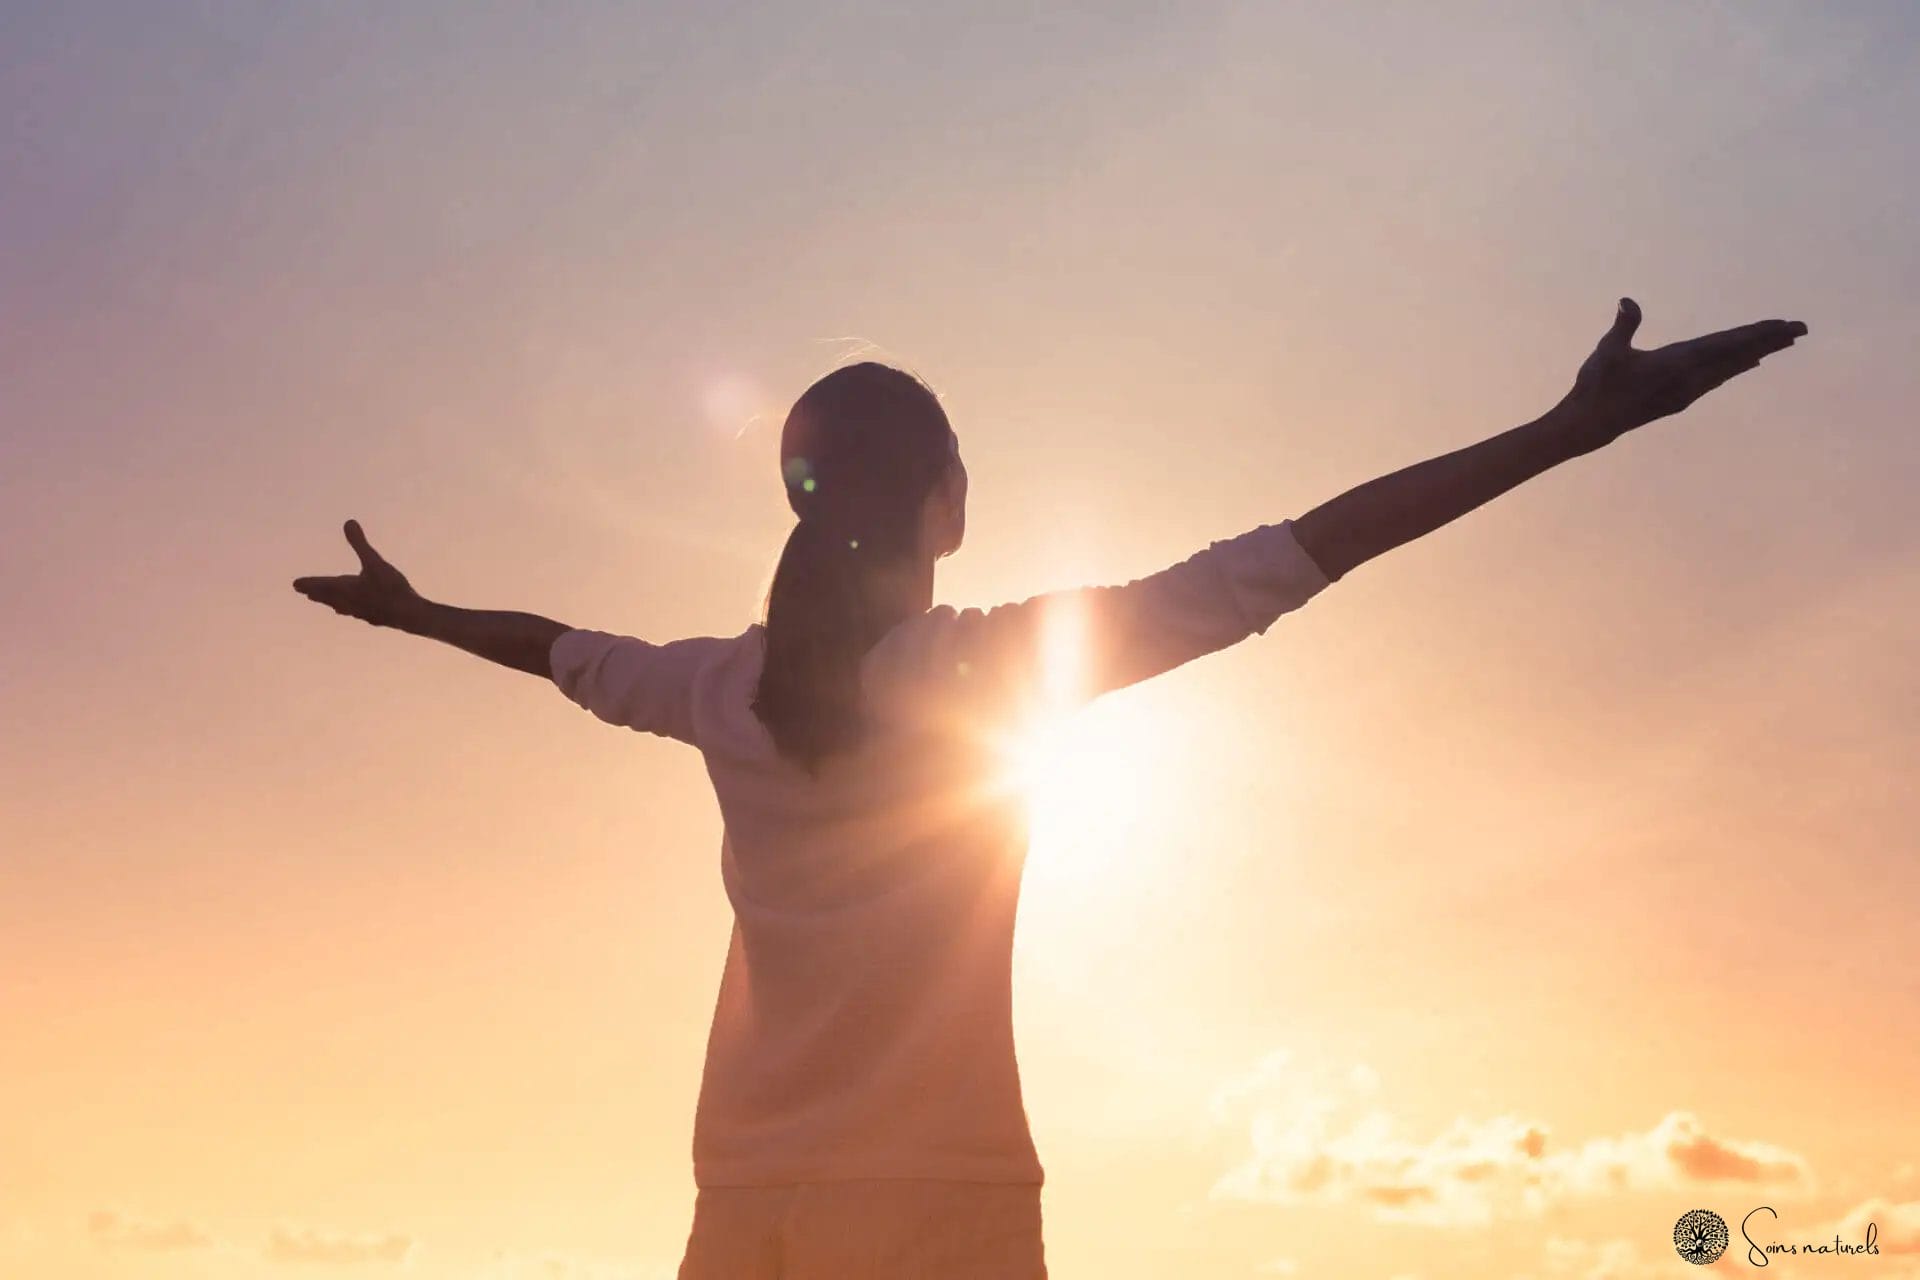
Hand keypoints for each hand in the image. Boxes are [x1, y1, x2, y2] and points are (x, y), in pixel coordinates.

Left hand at [293, 520, 424, 630]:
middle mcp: (348, 602)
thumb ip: (360, 543)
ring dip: (333, 603)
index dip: (309, 583)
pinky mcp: (373, 617)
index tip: (295, 584)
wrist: (409, 614)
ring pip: (342, 607)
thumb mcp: (374, 561)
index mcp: (345, 589)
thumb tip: (348, 522)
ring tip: (331, 604)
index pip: (321, 585)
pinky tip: (358, 612)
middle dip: (318, 593)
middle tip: (306, 593)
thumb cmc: (389, 587)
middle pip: (329, 597)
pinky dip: (352, 610)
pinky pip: (357, 613)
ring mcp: (360, 612)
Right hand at [1562, 297, 1807, 446]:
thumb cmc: (1596, 385)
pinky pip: (1718, 378)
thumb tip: (1627, 301)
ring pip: (1730, 368)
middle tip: (1800, 329)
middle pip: (1737, 356)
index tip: (1783, 326)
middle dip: (1769, 341)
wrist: (1589, 425)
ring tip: (1781, 343)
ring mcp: (1686, 392)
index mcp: (1676, 364)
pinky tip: (1747, 364)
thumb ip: (1623, 326)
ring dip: (1757, 353)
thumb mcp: (1607, 352)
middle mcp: (1689, 379)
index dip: (1755, 334)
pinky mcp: (1679, 399)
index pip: (1725, 345)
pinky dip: (1736, 367)